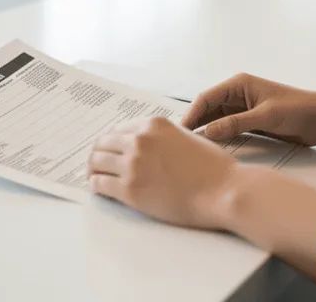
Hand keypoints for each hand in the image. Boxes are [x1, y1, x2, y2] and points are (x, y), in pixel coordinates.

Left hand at [88, 116, 238, 229]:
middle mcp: (139, 140)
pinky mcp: (130, 189)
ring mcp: (133, 164)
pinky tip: (97, 188)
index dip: (111, 140)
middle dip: (97, 153)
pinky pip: (100, 184)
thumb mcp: (188, 137)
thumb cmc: (214, 168)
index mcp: (153, 125)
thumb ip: (164, 138)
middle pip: (103, 143)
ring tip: (93, 175)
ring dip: (92, 168)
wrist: (223, 190)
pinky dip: (95, 185)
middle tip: (95, 162)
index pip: (119, 129)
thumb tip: (150, 147)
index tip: (107, 148)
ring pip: (96, 161)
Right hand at [181, 73, 315, 144]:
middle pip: (209, 109)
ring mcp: (245, 109)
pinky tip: (214, 149)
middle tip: (183, 143)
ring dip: (208, 132)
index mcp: (239, 85)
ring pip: (218, 120)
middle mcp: (239, 95)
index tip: (181, 132)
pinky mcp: (252, 122)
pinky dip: (221, 137)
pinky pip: (230, 129)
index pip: (207, 98)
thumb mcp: (265, 116)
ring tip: (194, 149)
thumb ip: (236, 123)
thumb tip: (208, 132)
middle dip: (196, 124)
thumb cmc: (298, 110)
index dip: (192, 114)